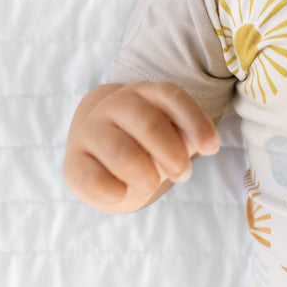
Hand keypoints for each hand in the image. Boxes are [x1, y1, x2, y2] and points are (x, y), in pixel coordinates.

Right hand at [64, 82, 220, 213]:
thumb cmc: (146, 144)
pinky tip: (122, 193)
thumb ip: (189, 136)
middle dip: (173, 155)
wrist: (99, 153)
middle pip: (150, 124)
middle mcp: (116, 105)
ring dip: (146, 177)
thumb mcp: (173, 135)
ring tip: (151, 183)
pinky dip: (115, 193)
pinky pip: (95, 180)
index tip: (212, 148)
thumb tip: (203, 142)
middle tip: (183, 174)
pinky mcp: (74, 161)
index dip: (196, 122)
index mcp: (145, 93)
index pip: (173, 98)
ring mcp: (91, 131)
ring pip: (124, 155)